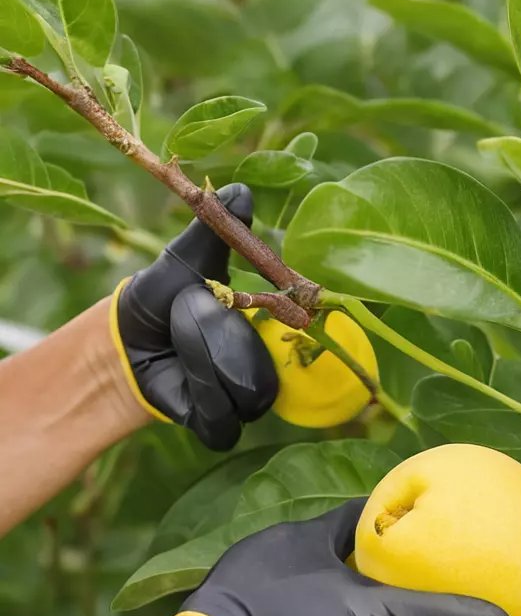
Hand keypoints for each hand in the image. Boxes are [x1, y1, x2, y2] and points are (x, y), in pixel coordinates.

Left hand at [113, 183, 277, 450]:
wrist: (124, 339)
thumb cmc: (163, 296)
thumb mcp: (189, 258)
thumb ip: (218, 229)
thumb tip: (241, 190)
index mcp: (275, 330)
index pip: (302, 335)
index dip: (280, 319)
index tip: (242, 296)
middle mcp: (270, 369)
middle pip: (271, 370)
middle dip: (223, 339)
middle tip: (192, 310)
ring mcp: (246, 401)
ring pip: (248, 397)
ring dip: (206, 362)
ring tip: (181, 336)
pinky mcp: (218, 425)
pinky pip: (223, 421)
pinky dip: (200, 395)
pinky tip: (180, 374)